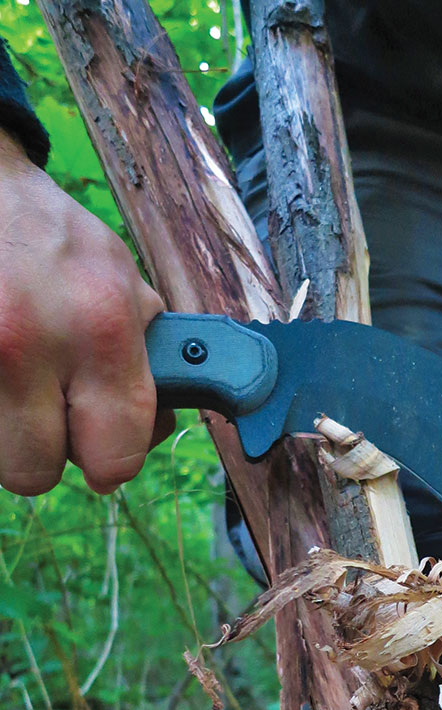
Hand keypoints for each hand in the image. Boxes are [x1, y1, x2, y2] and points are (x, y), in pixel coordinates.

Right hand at [0, 132, 171, 496]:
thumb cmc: (57, 237)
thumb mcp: (123, 280)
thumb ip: (144, 356)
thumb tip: (159, 420)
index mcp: (101, 330)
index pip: (114, 457)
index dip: (110, 461)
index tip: (101, 448)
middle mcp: (32, 344)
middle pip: (35, 472)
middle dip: (45, 452)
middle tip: (48, 413)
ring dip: (9, 429)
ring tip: (19, 379)